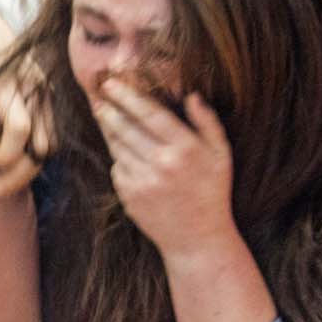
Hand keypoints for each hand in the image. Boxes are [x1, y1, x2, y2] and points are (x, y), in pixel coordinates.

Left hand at [0, 53, 51, 198]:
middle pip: (42, 141)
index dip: (8, 154)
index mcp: (9, 82)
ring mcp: (44, 88)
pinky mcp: (46, 90)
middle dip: (23, 171)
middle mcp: (34, 86)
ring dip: (32, 164)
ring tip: (4, 178)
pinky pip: (52, 128)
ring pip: (51, 138)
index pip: (20, 128)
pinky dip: (38, 148)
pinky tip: (16, 158)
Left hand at [94, 79, 231, 257]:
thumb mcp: (221, 155)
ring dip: (108, 128)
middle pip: (127, 127)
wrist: (197, 238)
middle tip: (100, 95)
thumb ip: (208, 123)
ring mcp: (144, 181)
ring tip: (103, 114)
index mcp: (187, 149)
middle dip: (111, 109)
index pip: (151, 114)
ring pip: (118, 146)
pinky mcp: (130, 196)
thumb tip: (191, 95)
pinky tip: (120, 149)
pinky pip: (117, 168)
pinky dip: (117, 157)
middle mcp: (163, 163)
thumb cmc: (212, 192)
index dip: (129, 96)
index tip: (113, 84)